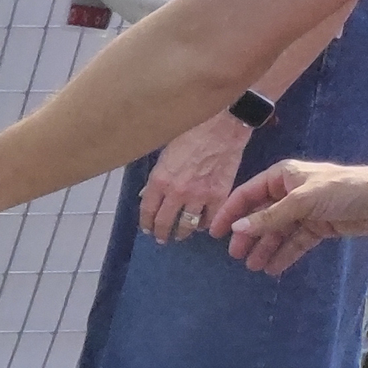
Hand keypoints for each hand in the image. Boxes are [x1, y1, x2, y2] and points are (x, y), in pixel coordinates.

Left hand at [136, 111, 248, 242]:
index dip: (146, 222)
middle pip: (165, 222)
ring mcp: (199, 197)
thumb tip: (148, 194)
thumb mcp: (164, 154)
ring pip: (188, 225)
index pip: (148, 210)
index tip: (146, 228)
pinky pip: (210, 219)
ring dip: (182, 233)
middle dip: (161, 233)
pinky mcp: (220, 196)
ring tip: (180, 235)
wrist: (220, 129)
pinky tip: (202, 225)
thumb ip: (157, 177)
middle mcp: (177, 192)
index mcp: (159, 180)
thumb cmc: (189, 134)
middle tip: (161, 238)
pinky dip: (205, 224)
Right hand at [222, 156, 367, 276]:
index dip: (229, 213)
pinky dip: (285, 254)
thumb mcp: (303, 201)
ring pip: (278, 232)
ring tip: (254, 267)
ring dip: (266, 248)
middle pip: (261, 216)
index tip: (214, 234)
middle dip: (248, 236)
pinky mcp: (319, 227)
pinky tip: (274, 268)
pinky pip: (296, 242)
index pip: (247, 195)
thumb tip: (236, 229)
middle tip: (236, 256)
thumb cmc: (342, 190)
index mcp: (282, 178)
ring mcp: (304, 212)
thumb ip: (270, 217)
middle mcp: (289, 194)